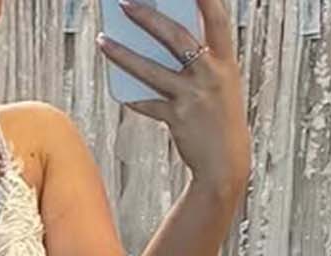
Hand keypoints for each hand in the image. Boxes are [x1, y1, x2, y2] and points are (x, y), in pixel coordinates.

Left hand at [97, 0, 249, 200]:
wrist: (226, 164)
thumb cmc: (219, 120)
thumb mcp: (219, 85)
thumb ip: (198, 61)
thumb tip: (160, 41)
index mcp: (226, 61)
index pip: (216, 18)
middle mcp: (211, 74)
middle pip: (176, 37)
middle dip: (149, 17)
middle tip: (125, 3)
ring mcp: (194, 96)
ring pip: (152, 70)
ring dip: (124, 54)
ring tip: (103, 41)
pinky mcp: (178, 119)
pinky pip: (149, 105)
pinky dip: (135, 99)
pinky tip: (122, 93)